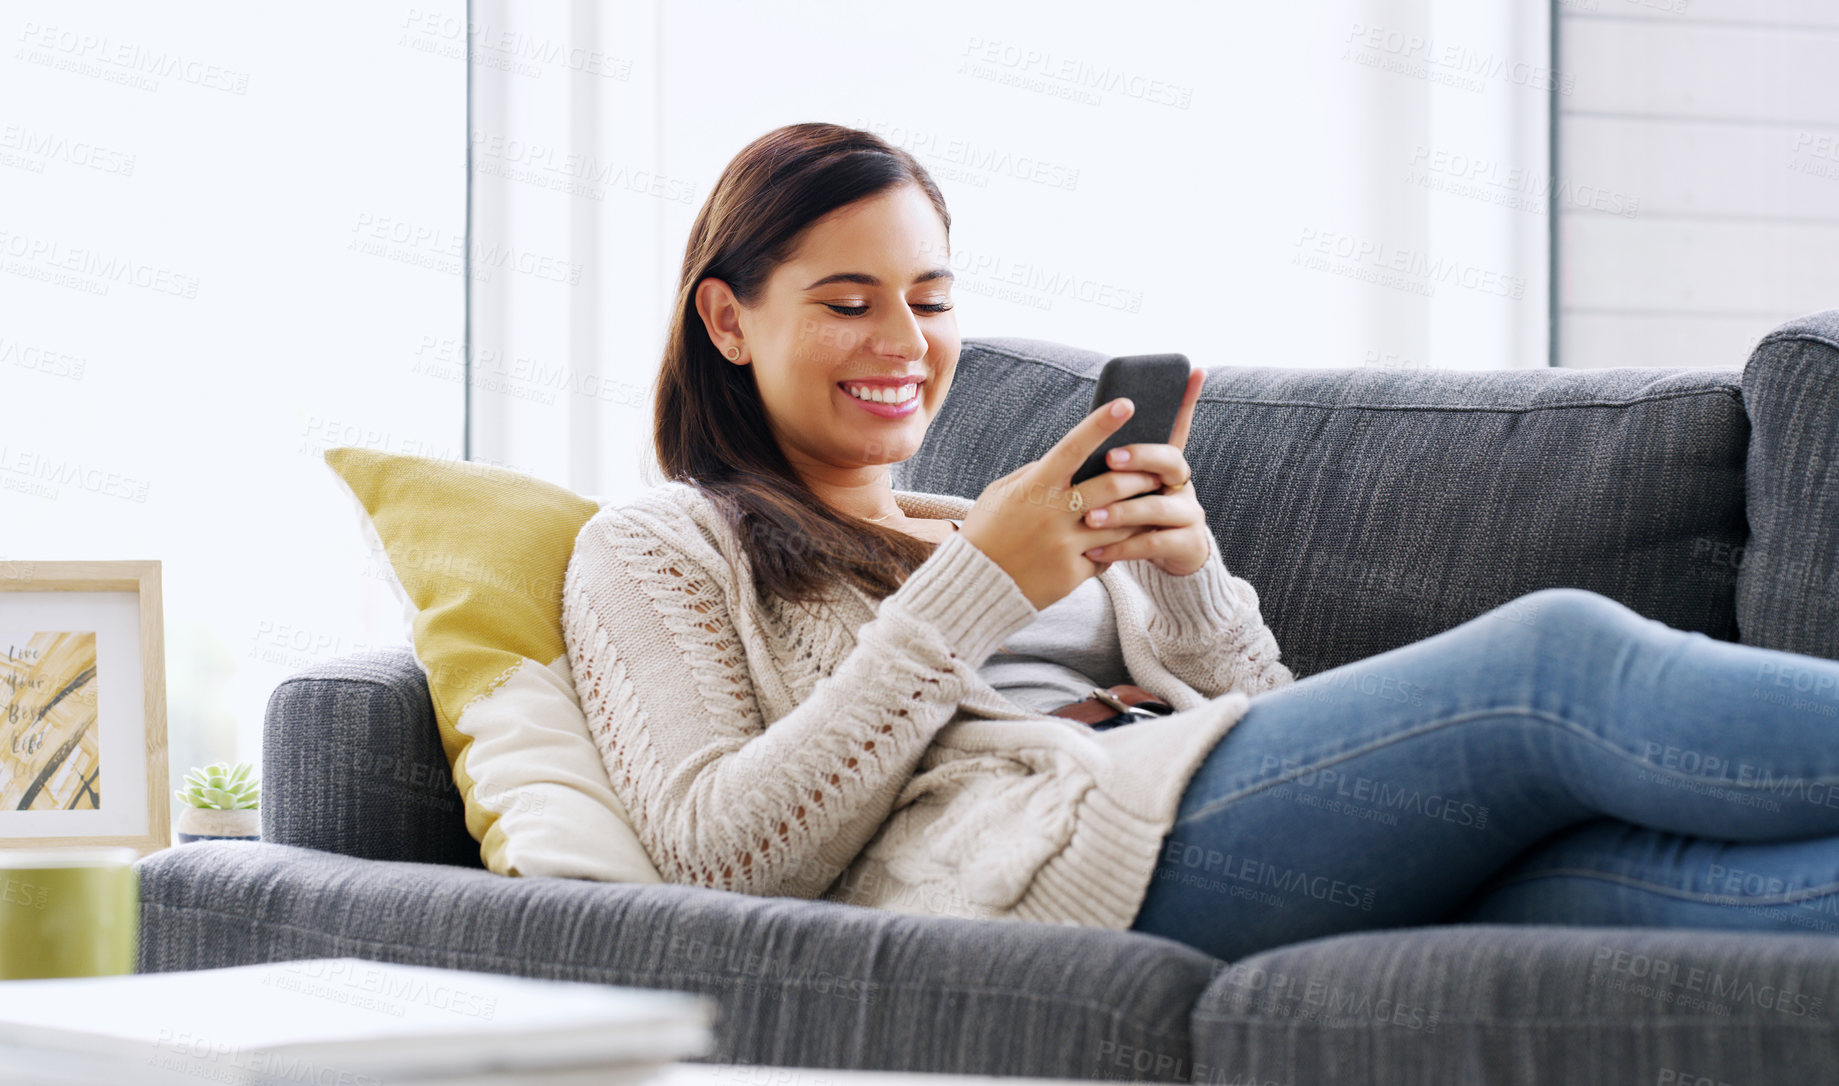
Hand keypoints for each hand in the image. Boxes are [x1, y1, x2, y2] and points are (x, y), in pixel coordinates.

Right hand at [958, 397, 1166, 609]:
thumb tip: (1069, 459)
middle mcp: (1051, 514)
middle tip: (1157, 470)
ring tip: (1151, 504)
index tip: (1126, 404)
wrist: (975, 586)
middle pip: (1112, 486)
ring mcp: (1064, 546)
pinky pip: (1108, 556)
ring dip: (1139, 512)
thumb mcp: (1000, 494)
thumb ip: (1034, 474)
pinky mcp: (1072, 574)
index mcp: (1033, 487)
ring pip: (1120, 524)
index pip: (1073, 447)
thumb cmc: (987, 533)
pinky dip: (1116, 546)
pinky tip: (1119, 541)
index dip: (1100, 424)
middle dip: (1141, 475)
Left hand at [1075, 367, 1210, 576]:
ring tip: (1089, 518)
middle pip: (1170, 461)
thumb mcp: (1127, 488)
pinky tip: (1093, 551)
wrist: (1171, 561)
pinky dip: (1120, 549)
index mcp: (1165, 464)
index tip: (1192, 372)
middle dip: (1140, 457)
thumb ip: (1113, 467)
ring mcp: (1188, 513)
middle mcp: (1182, 483)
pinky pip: (1152, 544)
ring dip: (1121, 511)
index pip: (1178, 425)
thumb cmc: (1136, 516)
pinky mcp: (1186, 544)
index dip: (1187, 399)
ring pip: (1157, 506)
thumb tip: (1083, 442)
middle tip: (1110, 458)